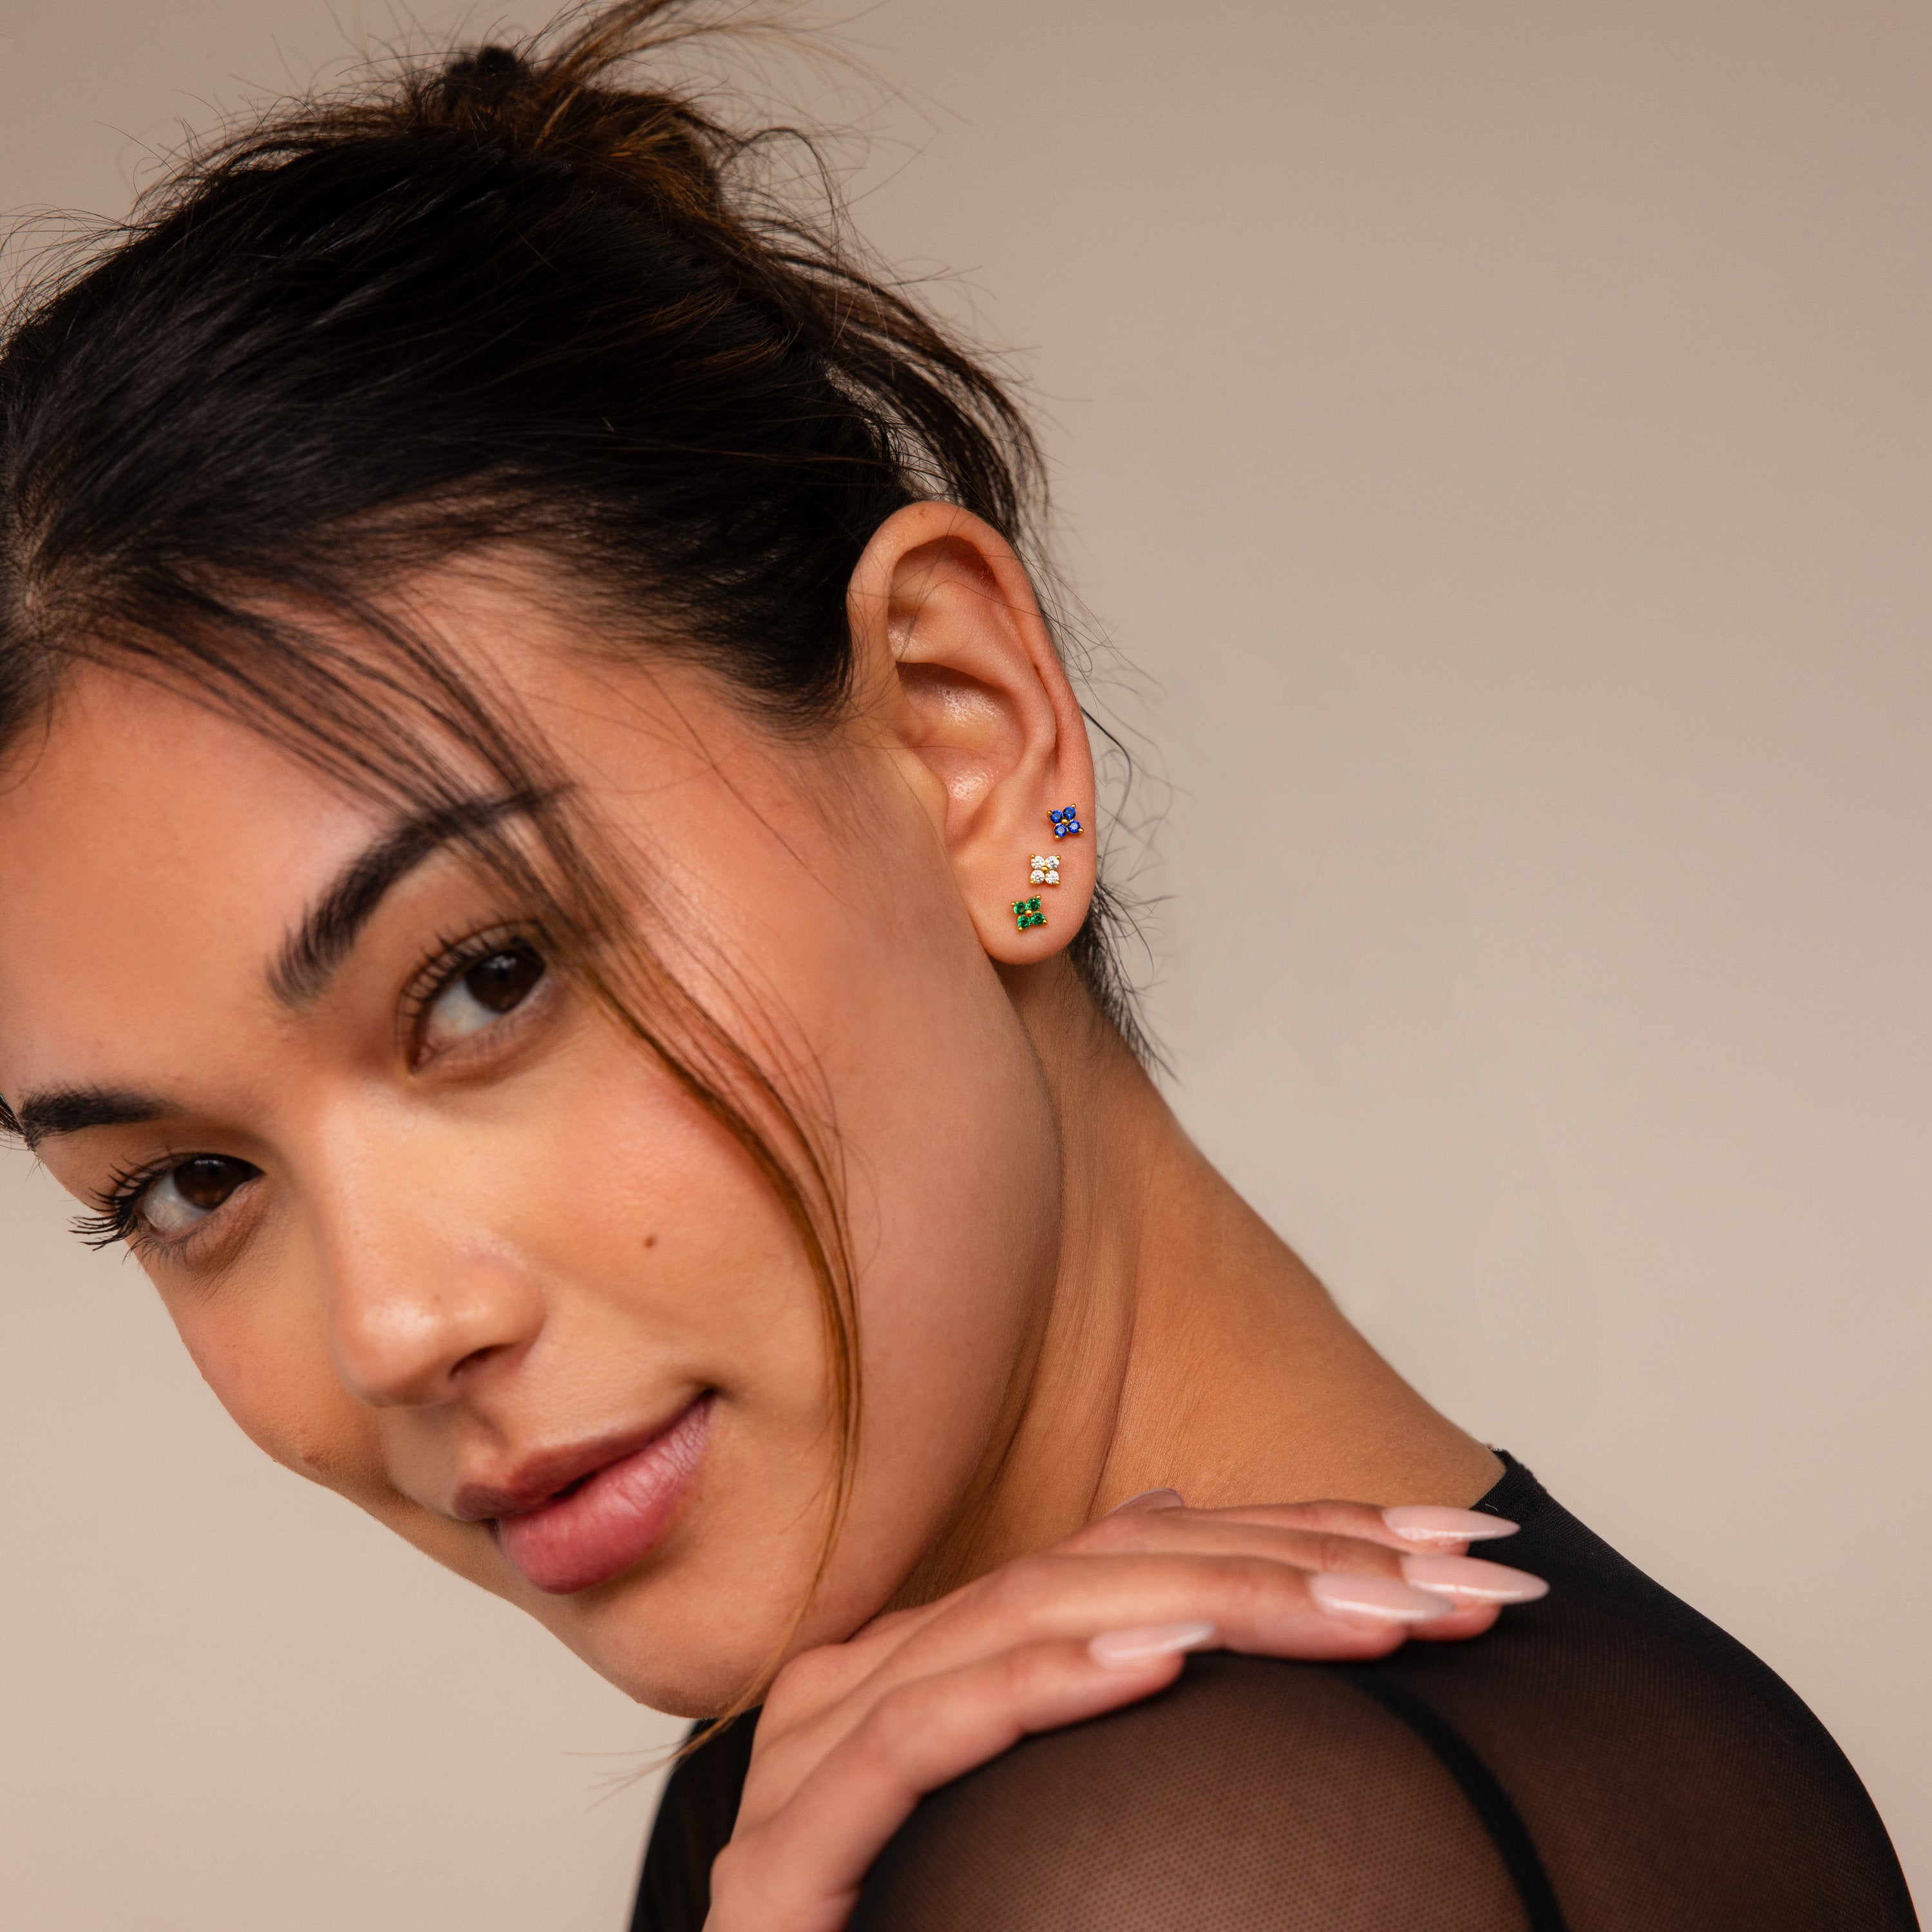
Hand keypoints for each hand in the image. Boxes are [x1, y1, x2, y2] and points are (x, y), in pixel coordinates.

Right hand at [703, 1494, 1541, 1931]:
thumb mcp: (1039, 1796)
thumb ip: (1086, 1659)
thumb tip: (1169, 1503)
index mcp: (924, 1659)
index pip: (1132, 1554)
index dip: (1296, 1534)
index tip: (1453, 1548)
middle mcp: (865, 1679)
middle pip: (1098, 1572)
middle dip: (1295, 1563)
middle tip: (1459, 1577)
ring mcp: (813, 1757)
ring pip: (1026, 1619)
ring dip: (1213, 1604)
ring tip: (1362, 1615)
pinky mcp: (785, 1854)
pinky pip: (926, 1736)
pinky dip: (1048, 1686)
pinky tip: (1163, 1663)